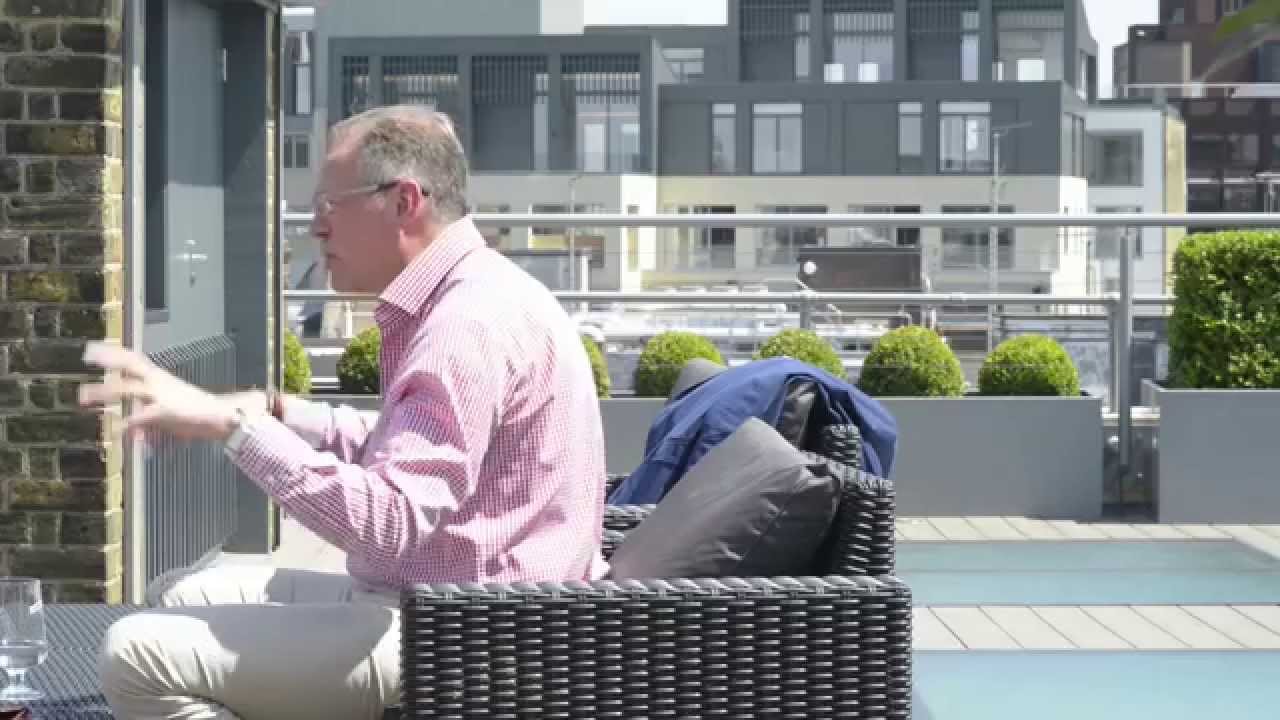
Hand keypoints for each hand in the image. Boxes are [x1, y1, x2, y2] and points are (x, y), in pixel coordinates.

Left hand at [78, 342, 242, 441]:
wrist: (221, 417)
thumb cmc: (196, 413)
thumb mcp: (168, 412)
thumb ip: (145, 421)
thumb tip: (131, 434)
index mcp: (159, 377)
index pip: (134, 358)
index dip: (114, 352)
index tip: (93, 348)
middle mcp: (158, 382)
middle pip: (130, 365)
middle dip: (108, 360)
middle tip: (87, 356)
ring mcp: (161, 395)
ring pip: (127, 389)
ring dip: (104, 392)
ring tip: (83, 396)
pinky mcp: (164, 412)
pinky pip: (139, 417)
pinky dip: (125, 424)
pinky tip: (114, 430)